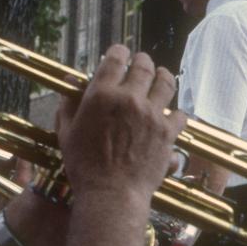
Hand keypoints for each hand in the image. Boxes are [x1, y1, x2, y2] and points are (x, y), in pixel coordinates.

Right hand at [59, 46, 182, 199]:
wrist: (112, 194)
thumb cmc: (85, 167)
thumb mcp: (67, 132)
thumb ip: (69, 104)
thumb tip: (70, 82)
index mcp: (102, 95)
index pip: (115, 59)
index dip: (119, 51)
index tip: (121, 52)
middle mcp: (129, 99)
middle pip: (143, 66)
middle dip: (143, 61)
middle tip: (142, 63)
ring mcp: (152, 115)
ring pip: (166, 83)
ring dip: (164, 76)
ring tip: (162, 76)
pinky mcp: (168, 132)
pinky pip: (179, 114)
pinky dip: (176, 112)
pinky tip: (172, 114)